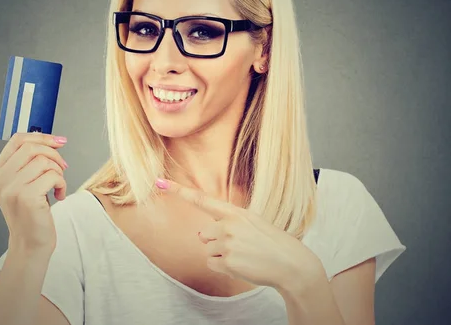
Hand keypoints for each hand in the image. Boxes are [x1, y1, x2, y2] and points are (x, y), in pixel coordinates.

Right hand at [0, 132, 68, 253]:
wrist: (30, 243)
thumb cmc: (31, 212)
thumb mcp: (24, 183)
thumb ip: (30, 162)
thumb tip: (54, 139)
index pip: (17, 140)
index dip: (41, 136)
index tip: (59, 141)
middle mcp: (0, 179)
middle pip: (32, 147)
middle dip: (54, 154)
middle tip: (62, 168)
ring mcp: (11, 188)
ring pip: (44, 161)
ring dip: (58, 172)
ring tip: (57, 186)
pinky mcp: (26, 197)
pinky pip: (52, 176)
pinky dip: (62, 184)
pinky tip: (58, 195)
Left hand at [155, 178, 321, 291]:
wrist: (291, 263)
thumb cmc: (272, 243)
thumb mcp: (252, 224)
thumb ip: (226, 224)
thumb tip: (200, 235)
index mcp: (236, 212)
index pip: (202, 199)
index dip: (179, 191)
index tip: (159, 182)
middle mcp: (229, 225)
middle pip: (203, 234)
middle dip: (216, 242)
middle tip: (241, 247)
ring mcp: (228, 243)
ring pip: (208, 251)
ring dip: (222, 256)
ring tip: (245, 256)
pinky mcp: (228, 261)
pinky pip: (213, 264)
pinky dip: (225, 268)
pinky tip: (242, 265)